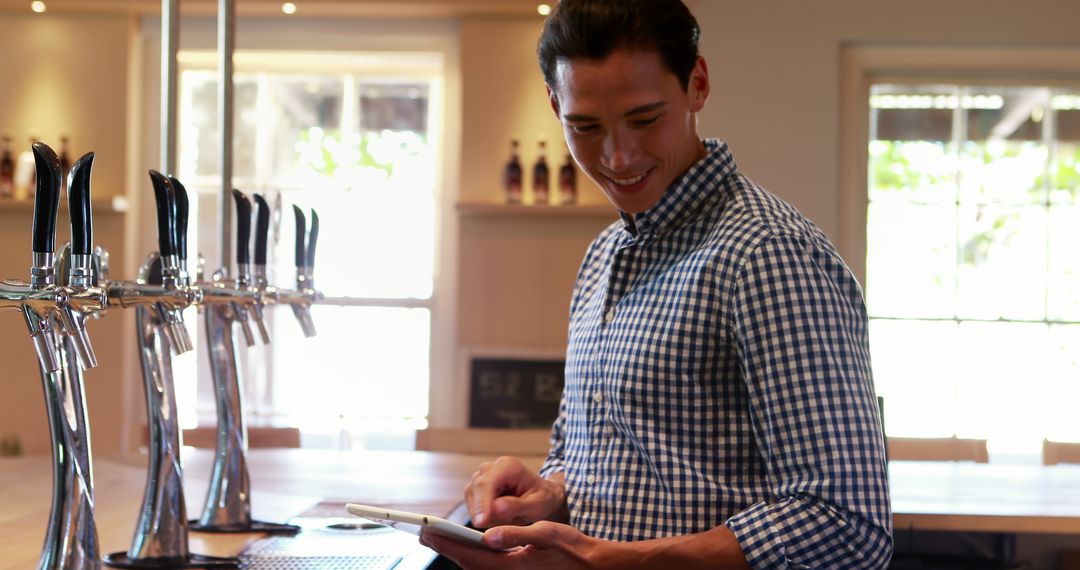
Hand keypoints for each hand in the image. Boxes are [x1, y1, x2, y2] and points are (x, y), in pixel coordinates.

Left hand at [420, 521, 608, 569]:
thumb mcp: (546, 533)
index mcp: (511, 565)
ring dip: (455, 551)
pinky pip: (484, 567)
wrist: (590, 565)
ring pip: (473, 566)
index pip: (470, 554)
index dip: (447, 543)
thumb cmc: (571, 548)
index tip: (428, 531)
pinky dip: (470, 556)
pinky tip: (466, 546)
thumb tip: (488, 536)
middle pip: (466, 563)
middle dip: (444, 547)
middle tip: (423, 533)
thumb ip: (516, 534)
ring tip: (438, 536)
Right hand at [465, 456, 566, 527]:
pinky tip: (496, 519)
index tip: (482, 522)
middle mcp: (491, 468)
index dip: (482, 503)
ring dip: (482, 513)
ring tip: (504, 520)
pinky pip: (471, 503)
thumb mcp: (536, 505)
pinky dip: (480, 514)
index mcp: (508, 466)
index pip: (487, 483)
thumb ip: (517, 506)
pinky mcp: (476, 488)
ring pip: (471, 497)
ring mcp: (481, 477)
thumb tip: (496, 508)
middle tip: (492, 528)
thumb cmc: (541, 499)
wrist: (541, 497)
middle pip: (475, 488)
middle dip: (481, 510)